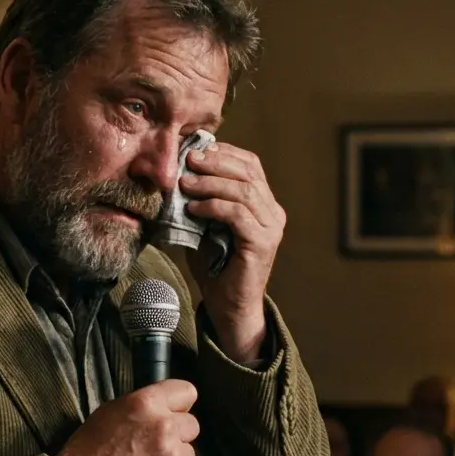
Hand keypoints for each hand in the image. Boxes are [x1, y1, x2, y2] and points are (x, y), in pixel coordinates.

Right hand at [55, 379, 199, 455]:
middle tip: (155, 444)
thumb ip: (142, 407)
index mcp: (146, 404)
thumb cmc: (87, 451)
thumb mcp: (109, 413)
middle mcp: (164, 427)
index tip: (173, 412)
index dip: (178, 403)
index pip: (186, 391)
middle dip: (177, 434)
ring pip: (189, 454)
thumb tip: (164, 408)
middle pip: (192, 425)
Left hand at [180, 141, 284, 360]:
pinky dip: (213, 206)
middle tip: (188, 159)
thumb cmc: (216, 267)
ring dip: (211, 183)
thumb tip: (181, 172)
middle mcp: (273, 213)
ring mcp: (271, 228)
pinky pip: (237, 214)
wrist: (229, 306)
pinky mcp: (262, 243)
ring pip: (243, 190)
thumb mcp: (206, 224)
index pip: (251, 165)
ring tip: (186, 183)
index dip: (224, 152)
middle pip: (248, 172)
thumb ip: (203, 200)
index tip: (196, 149)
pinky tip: (193, 208)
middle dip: (216, 161)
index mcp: (265, 204)